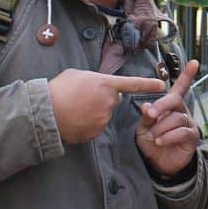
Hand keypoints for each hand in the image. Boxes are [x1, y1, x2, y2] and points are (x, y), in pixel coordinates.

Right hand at [49, 69, 164, 143]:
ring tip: (75, 108)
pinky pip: (95, 127)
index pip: (132, 84)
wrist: (45, 111)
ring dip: (94, 112)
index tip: (162, 85)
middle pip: (113, 100)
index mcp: (106, 84)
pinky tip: (75, 119)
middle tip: (84, 97)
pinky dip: (87, 124)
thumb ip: (93, 80)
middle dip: (103, 99)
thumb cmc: (59, 89)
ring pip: (104, 114)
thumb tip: (96, 85)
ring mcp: (103, 119)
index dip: (148, 84)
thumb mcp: (77, 75)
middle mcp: (109, 102)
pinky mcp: (95, 133)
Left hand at [136, 59, 201, 177]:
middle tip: (151, 114)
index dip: (187, 75)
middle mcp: (182, 112)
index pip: (180, 88)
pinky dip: (168, 136)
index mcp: (171, 107)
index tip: (194, 62)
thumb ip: (147, 117)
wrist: (159, 164)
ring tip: (153, 138)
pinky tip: (160, 142)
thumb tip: (147, 106)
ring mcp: (189, 124)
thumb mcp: (144, 128)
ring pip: (176, 118)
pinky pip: (182, 131)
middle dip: (162, 105)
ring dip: (161, 128)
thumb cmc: (152, 142)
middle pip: (175, 100)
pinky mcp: (192, 137)